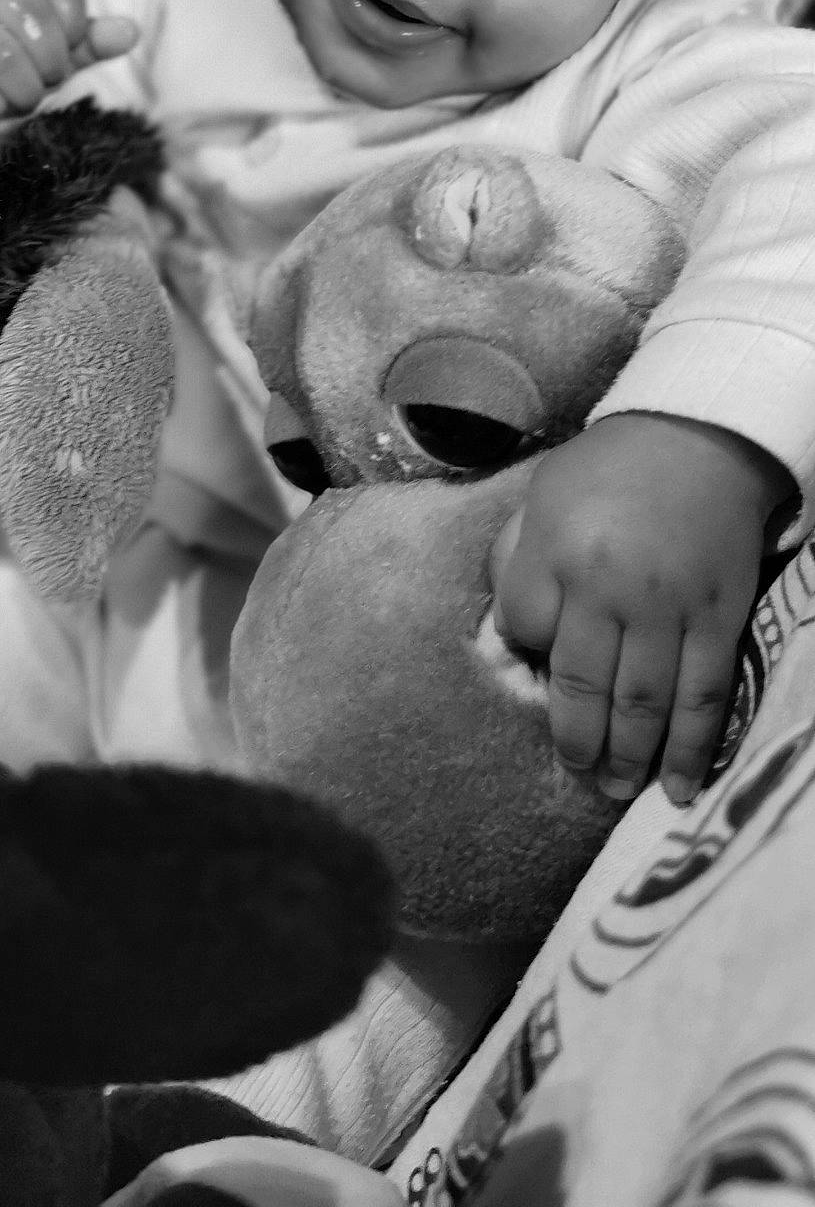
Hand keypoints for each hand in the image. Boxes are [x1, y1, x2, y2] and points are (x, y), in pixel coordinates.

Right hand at [0, 0, 138, 118]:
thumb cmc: (14, 61)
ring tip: (22, 95)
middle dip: (50, 58)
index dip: (74, 24)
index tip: (67, 47)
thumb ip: (91, 40)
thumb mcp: (57, 50)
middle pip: (30, 11)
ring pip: (3, 54)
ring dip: (24, 88)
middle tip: (47, 78)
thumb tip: (131, 32)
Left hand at [491, 412, 792, 806]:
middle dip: (575, 741)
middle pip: (581, 686)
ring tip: (615, 789)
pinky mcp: (720, 620)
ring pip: (642, 704)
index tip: (536, 660)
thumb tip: (505, 631)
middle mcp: (608, 586)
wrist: (700, 437)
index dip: (525, 651)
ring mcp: (668, 608)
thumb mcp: (543, 493)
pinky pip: (704, 697)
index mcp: (556, 549)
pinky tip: (679, 785)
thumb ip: (519, 557)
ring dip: (627, 758)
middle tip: (577, 773)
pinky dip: (692, 750)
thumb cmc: (610, 467)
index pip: (523, 627)